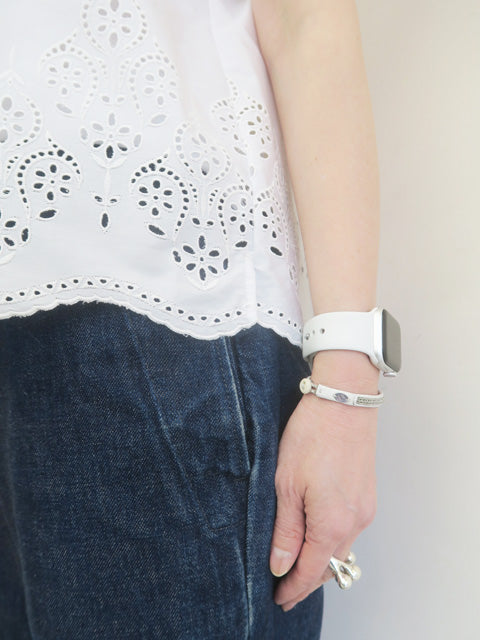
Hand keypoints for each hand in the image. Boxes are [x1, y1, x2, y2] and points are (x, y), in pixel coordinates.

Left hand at [270, 363, 377, 611]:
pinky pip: (350, 530)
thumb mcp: (286, 484)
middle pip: (330, 566)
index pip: (310, 572)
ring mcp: (364, 508)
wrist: (344, 401)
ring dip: (320, 560)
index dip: (293, 590)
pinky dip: (332, 540)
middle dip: (307, 580)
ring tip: (297, 562)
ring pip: (341, 548)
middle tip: (284, 586)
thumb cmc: (312, 436)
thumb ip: (285, 530)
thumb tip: (280, 565)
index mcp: (331, 524)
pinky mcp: (367, 495)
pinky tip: (316, 534)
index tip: (279, 599)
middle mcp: (354, 523)